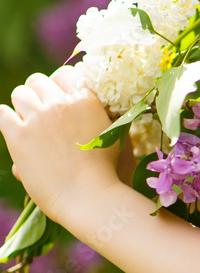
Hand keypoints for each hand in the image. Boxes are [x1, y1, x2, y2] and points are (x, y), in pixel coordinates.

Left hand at [0, 66, 121, 224]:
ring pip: (20, 94)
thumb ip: (104, 114)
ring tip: (30, 122)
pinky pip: (2, 113)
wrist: (89, 198)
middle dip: (41, 94)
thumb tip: (87, 103)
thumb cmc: (109, 172)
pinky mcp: (17, 135)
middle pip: (39, 81)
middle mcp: (60, 104)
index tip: (62, 98)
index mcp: (86, 100)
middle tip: (46, 113)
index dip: (62, 85)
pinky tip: (16, 130)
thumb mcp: (116, 135)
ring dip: (24, 105)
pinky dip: (7, 119)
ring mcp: (37, 118)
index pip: (65, 74)